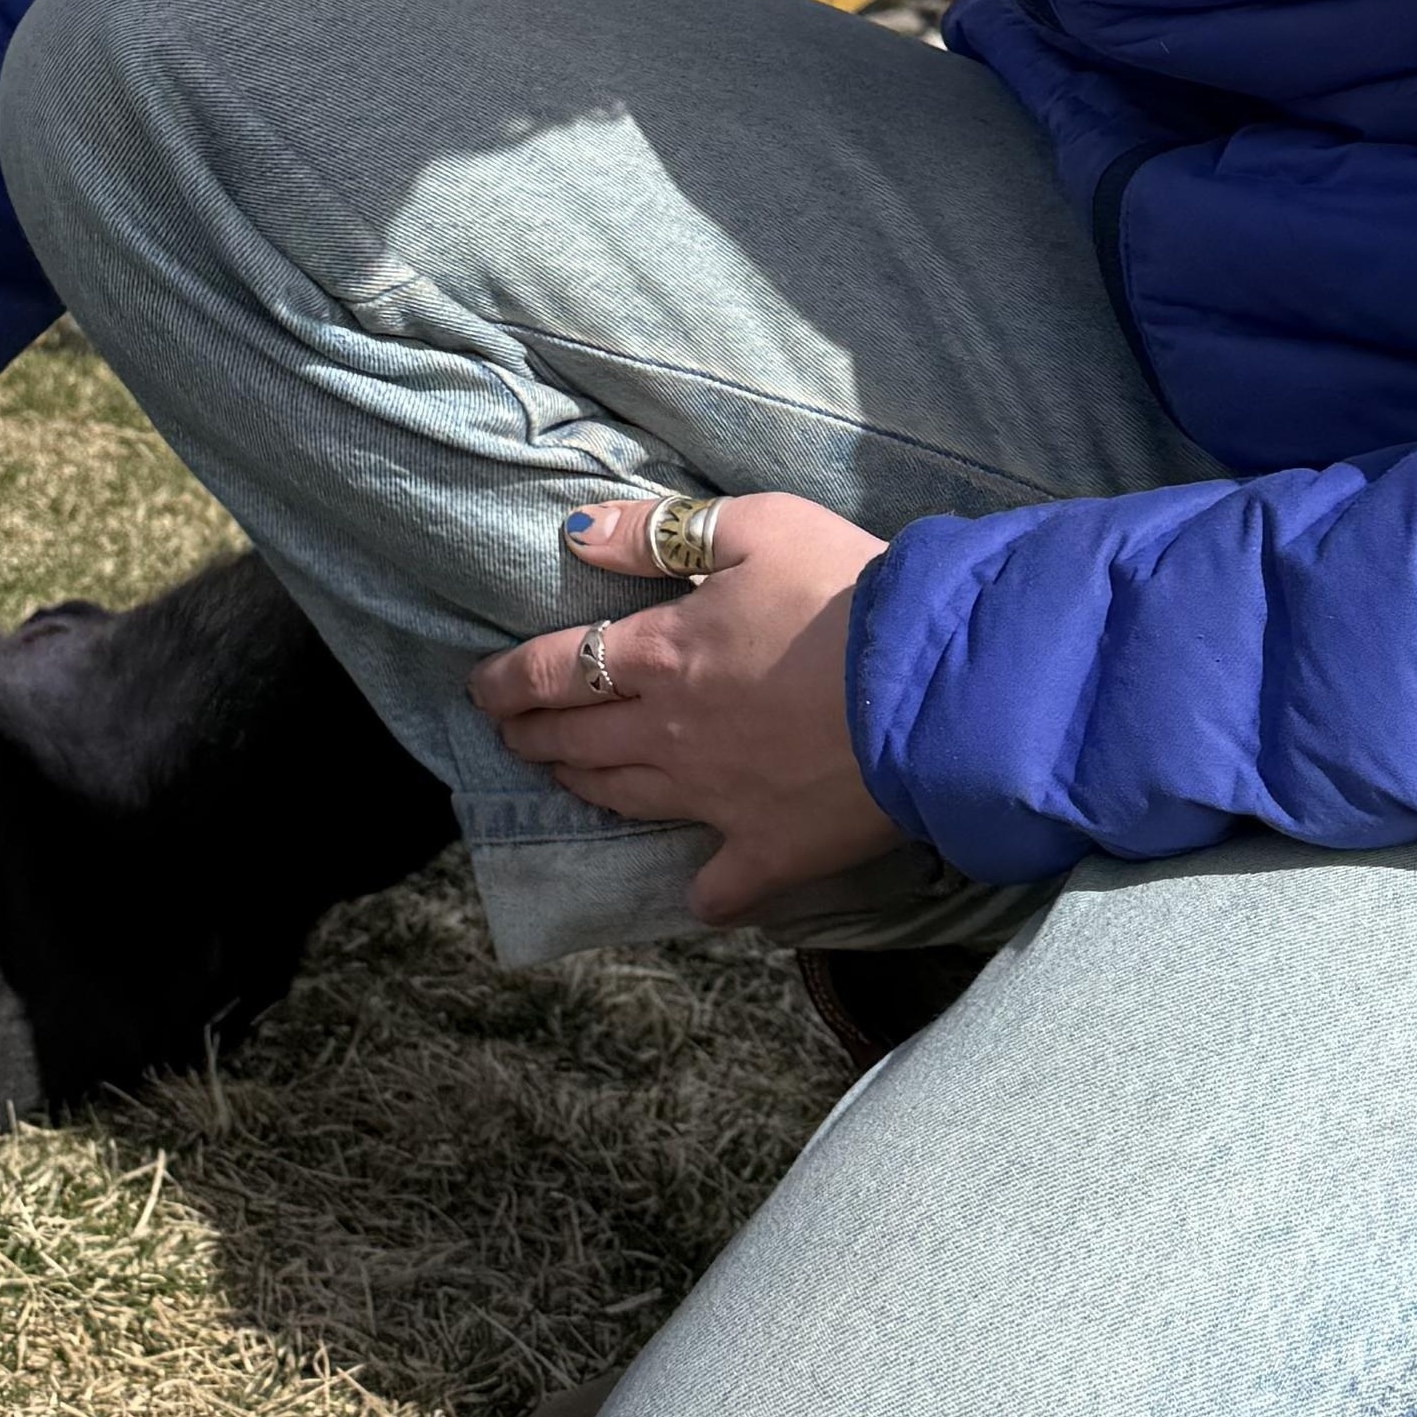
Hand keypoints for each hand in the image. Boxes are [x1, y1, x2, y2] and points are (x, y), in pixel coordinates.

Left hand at [468, 491, 900, 925]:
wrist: (937, 685)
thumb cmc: (850, 593)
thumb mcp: (756, 527)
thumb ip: (657, 533)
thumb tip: (573, 534)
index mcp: (661, 655)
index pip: (552, 671)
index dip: (505, 681)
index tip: (479, 687)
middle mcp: (671, 734)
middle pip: (575, 741)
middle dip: (529, 734)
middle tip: (508, 731)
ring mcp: (718, 800)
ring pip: (625, 800)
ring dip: (582, 786)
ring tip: (565, 777)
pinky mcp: (772, 850)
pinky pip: (721, 886)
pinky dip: (704, 889)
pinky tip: (698, 890)